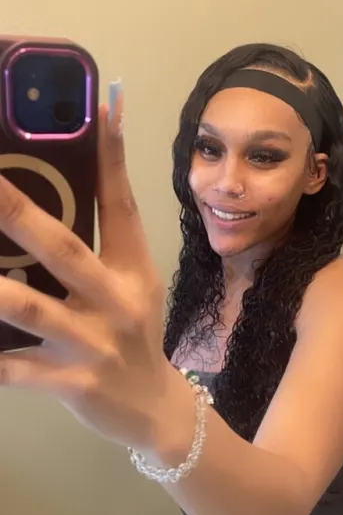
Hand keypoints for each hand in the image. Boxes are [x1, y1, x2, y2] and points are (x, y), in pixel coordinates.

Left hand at [0, 93, 170, 449]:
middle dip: (19, 213)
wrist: (154, 409)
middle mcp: (116, 301)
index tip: (102, 104)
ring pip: (31, 310)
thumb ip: (103, 244)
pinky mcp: (71, 384)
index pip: (122, 204)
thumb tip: (64, 195)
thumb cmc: (135, 334)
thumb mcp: (133, 286)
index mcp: (133, 270)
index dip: (112, 156)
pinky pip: (16, 371)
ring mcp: (93, 344)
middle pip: (64, 250)